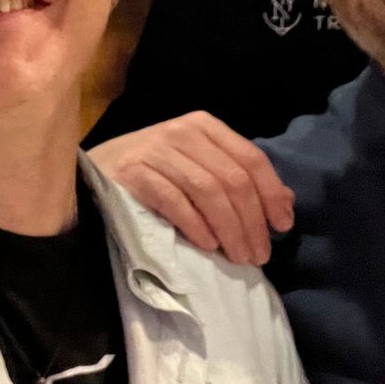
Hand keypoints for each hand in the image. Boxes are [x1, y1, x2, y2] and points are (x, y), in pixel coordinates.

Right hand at [88, 112, 292, 264]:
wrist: (98, 168)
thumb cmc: (158, 170)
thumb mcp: (201, 166)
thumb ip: (241, 180)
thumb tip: (286, 203)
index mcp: (205, 126)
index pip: (251, 158)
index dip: (272, 193)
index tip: (282, 226)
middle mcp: (183, 131)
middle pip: (232, 178)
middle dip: (252, 221)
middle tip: (258, 255)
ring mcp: (156, 149)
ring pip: (207, 190)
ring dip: (229, 229)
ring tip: (238, 257)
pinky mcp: (134, 171)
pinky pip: (174, 200)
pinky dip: (195, 225)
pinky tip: (207, 245)